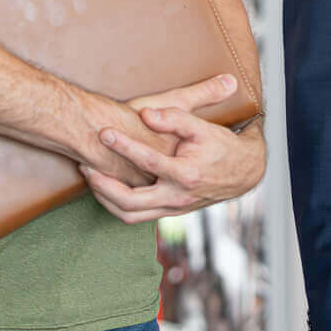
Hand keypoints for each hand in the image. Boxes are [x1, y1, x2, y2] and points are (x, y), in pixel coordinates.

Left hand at [81, 75, 263, 222]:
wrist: (245, 172)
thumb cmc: (223, 147)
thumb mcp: (203, 127)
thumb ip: (175, 118)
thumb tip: (146, 114)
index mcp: (186, 174)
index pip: (147, 161)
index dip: (122, 145)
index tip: (103, 131)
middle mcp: (177, 196)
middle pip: (128, 200)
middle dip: (102, 184)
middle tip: (86, 165)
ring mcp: (173, 208)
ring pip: (129, 214)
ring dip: (105, 198)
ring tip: (91, 177)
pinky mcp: (170, 213)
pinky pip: (136, 216)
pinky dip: (117, 204)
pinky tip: (106, 188)